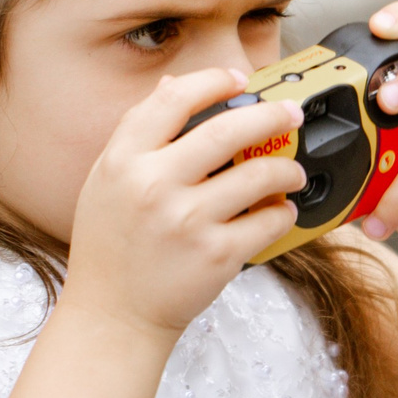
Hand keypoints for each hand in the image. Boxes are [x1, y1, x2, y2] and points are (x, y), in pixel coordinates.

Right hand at [59, 69, 306, 338]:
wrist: (113, 316)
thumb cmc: (110, 247)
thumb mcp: (106, 181)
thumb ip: (136, 133)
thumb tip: (173, 85)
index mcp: (123, 161)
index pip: (174, 99)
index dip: (213, 81)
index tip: (240, 81)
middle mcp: (154, 186)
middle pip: (228, 129)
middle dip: (272, 115)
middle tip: (292, 114)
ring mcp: (188, 221)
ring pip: (260, 174)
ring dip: (287, 168)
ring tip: (292, 172)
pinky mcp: (217, 255)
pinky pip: (269, 221)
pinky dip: (284, 213)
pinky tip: (280, 212)